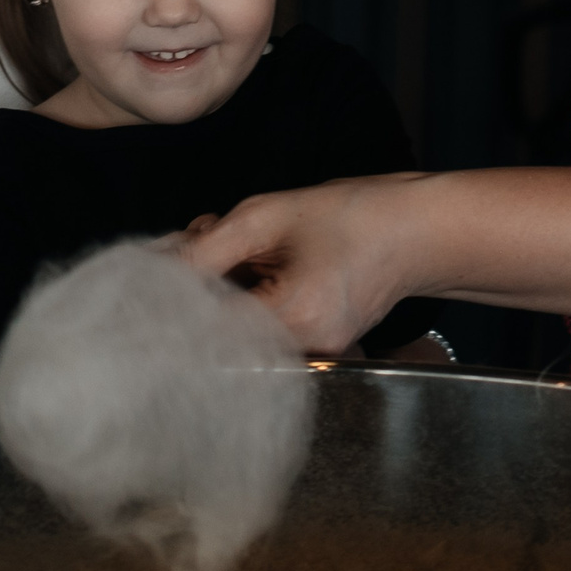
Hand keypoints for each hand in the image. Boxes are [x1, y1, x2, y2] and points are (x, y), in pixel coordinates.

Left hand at [176, 173, 433, 353]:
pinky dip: (247, 290)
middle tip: (203, 233)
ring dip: (222, 282)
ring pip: (236, 324)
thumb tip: (154, 269)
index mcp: (293, 321)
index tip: (151, 273)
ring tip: (237, 237)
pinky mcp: (316, 346)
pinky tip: (256, 256)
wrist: (420, 230)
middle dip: (199, 281)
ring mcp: (313, 354)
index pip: (205, 328)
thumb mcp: (267, 217)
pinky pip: (261, 322)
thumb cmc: (355, 215)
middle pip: (218, 328)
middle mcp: (303, 351)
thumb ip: (204, 249)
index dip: (172, 297)